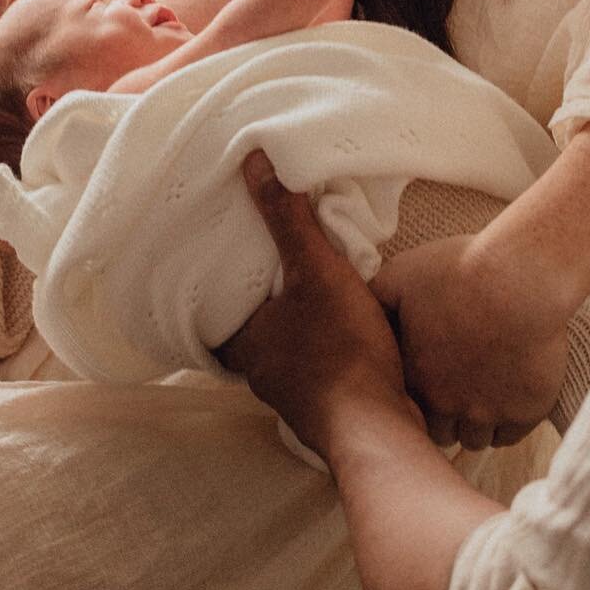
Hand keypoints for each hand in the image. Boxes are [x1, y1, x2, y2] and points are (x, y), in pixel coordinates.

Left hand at [225, 151, 422, 461]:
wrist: (381, 428)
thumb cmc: (341, 350)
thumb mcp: (317, 270)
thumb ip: (287, 218)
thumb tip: (253, 162)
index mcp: (242, 343)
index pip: (209, 310)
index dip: (213, 284)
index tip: (222, 259)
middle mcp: (259, 371)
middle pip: (247, 326)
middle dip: (258, 300)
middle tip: (269, 265)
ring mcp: (292, 392)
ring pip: (281, 347)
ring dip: (291, 323)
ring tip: (307, 288)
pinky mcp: (324, 404)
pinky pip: (312, 365)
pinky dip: (319, 344)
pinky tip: (340, 328)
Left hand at [372, 233, 570, 449]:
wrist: (521, 278)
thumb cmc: (462, 270)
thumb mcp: (403, 273)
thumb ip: (378, 297)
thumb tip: (361, 309)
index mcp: (416, 376)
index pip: (407, 410)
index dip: (418, 398)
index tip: (429, 381)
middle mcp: (448, 403)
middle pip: (440, 432)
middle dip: (445, 416)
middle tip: (457, 391)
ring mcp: (488, 412)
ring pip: (476, 439)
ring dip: (477, 422)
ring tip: (485, 395)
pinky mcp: (525, 412)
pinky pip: (510, 436)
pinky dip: (509, 422)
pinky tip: (510, 396)